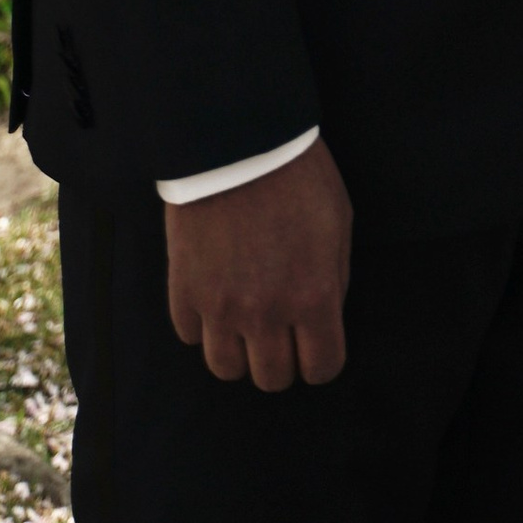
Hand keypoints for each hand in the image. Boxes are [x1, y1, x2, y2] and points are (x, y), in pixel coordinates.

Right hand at [164, 139, 351, 390]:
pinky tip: (215, 295)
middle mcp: (266, 313)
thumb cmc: (298, 178)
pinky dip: (203, 324)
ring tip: (244, 320)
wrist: (238, 144)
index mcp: (313, 297)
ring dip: (239, 350)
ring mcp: (220, 307)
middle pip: (272, 379)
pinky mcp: (184, 292)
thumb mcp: (338, 225)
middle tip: (280, 331)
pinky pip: (191, 336)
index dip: (320, 359)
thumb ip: (333, 281)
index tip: (315, 345)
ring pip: (226, 369)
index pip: (321, 368)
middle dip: (281, 359)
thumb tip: (323, 317)